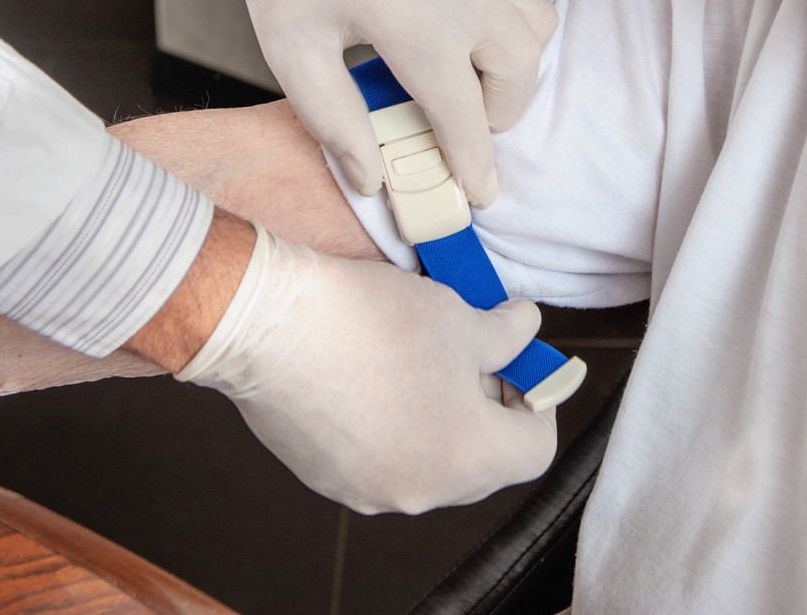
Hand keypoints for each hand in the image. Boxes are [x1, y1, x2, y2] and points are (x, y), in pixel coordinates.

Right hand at [176, 228, 557, 513]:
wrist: (269, 324)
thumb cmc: (372, 320)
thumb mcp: (461, 316)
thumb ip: (509, 335)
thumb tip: (525, 331)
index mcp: (466, 458)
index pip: (534, 450)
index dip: (538, 402)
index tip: (520, 367)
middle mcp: (420, 491)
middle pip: (482, 463)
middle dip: (487, 410)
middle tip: (475, 356)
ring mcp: (369, 490)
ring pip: (430, 462)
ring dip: (439, 418)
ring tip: (421, 361)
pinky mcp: (327, 478)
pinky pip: (381, 460)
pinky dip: (392, 426)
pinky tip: (373, 377)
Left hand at [216, 0, 560, 207]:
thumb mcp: (293, 51)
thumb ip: (334, 121)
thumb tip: (372, 181)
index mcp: (422, 30)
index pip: (468, 123)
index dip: (475, 168)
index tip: (481, 197)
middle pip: (517, 84)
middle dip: (491, 117)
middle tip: (452, 119)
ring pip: (539, 38)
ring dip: (512, 69)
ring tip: (465, 73)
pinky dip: (527, 18)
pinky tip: (484, 24)